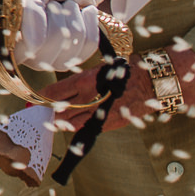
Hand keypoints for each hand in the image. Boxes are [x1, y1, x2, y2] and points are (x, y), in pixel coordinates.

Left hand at [44, 45, 194, 126]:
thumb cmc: (131, 69)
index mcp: (91, 80)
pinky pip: (93, 127)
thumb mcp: (106, 68)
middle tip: (40, 111)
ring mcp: (105, 112)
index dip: (47, 96)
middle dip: (54, 111)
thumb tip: (72, 85)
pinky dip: (83, 126)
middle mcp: (95, 97)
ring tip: (54, 119)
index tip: (36, 98)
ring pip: (78, 121)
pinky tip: (74, 125)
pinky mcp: (115, 122)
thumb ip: (88, 77)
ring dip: (66, 120)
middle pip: (66, 109)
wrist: (158, 82)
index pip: (62, 90)